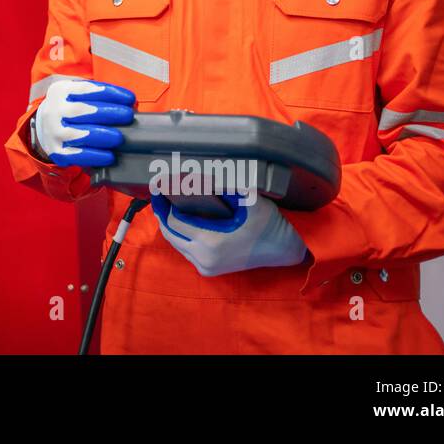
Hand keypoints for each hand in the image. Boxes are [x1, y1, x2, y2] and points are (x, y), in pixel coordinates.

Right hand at [32, 78, 134, 166]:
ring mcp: (54, 132)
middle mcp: (54, 111)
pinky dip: (95, 156)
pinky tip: (109, 156)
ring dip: (102, 135)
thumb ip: (98, 97)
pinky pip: (77, 155)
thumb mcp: (77, 95)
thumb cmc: (70, 109)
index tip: (129, 98)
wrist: (46, 126)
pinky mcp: (57, 151)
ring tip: (119, 138)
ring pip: (79, 134)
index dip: (110, 93)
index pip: (87, 89)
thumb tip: (128, 104)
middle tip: (127, 116)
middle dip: (108, 113)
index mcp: (61, 91)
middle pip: (82, 110)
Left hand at [152, 193, 307, 276]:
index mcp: (211, 242)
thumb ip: (223, 185)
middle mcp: (204, 259)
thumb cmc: (268, 224)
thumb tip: (197, 173)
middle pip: (170, 233)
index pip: (175, 221)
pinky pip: (185, 250)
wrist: (283, 250)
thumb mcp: (248, 199)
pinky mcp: (209, 270)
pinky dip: (180, 235)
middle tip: (159, 195)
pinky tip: (182, 220)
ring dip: (170, 225)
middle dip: (163, 214)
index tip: (160, 188)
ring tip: (168, 205)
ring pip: (176, 243)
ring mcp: (206, 267)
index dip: (165, 204)